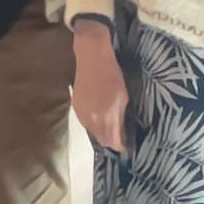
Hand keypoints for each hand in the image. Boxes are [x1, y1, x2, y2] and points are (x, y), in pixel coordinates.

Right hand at [70, 19, 128, 151]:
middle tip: (121, 136)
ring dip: (102, 133)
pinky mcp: (75, 107)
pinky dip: (93, 124)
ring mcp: (81, 114)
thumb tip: (122, 132)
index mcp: (106, 118)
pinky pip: (85, 123)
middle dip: (111, 141)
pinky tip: (99, 117)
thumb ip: (120, 117)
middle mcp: (92, 121)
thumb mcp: (123, 97)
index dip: (122, 146)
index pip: (113, 142)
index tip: (128, 144)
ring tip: (111, 127)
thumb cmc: (112, 74)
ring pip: (92, 132)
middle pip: (102, 140)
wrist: (91, 57)